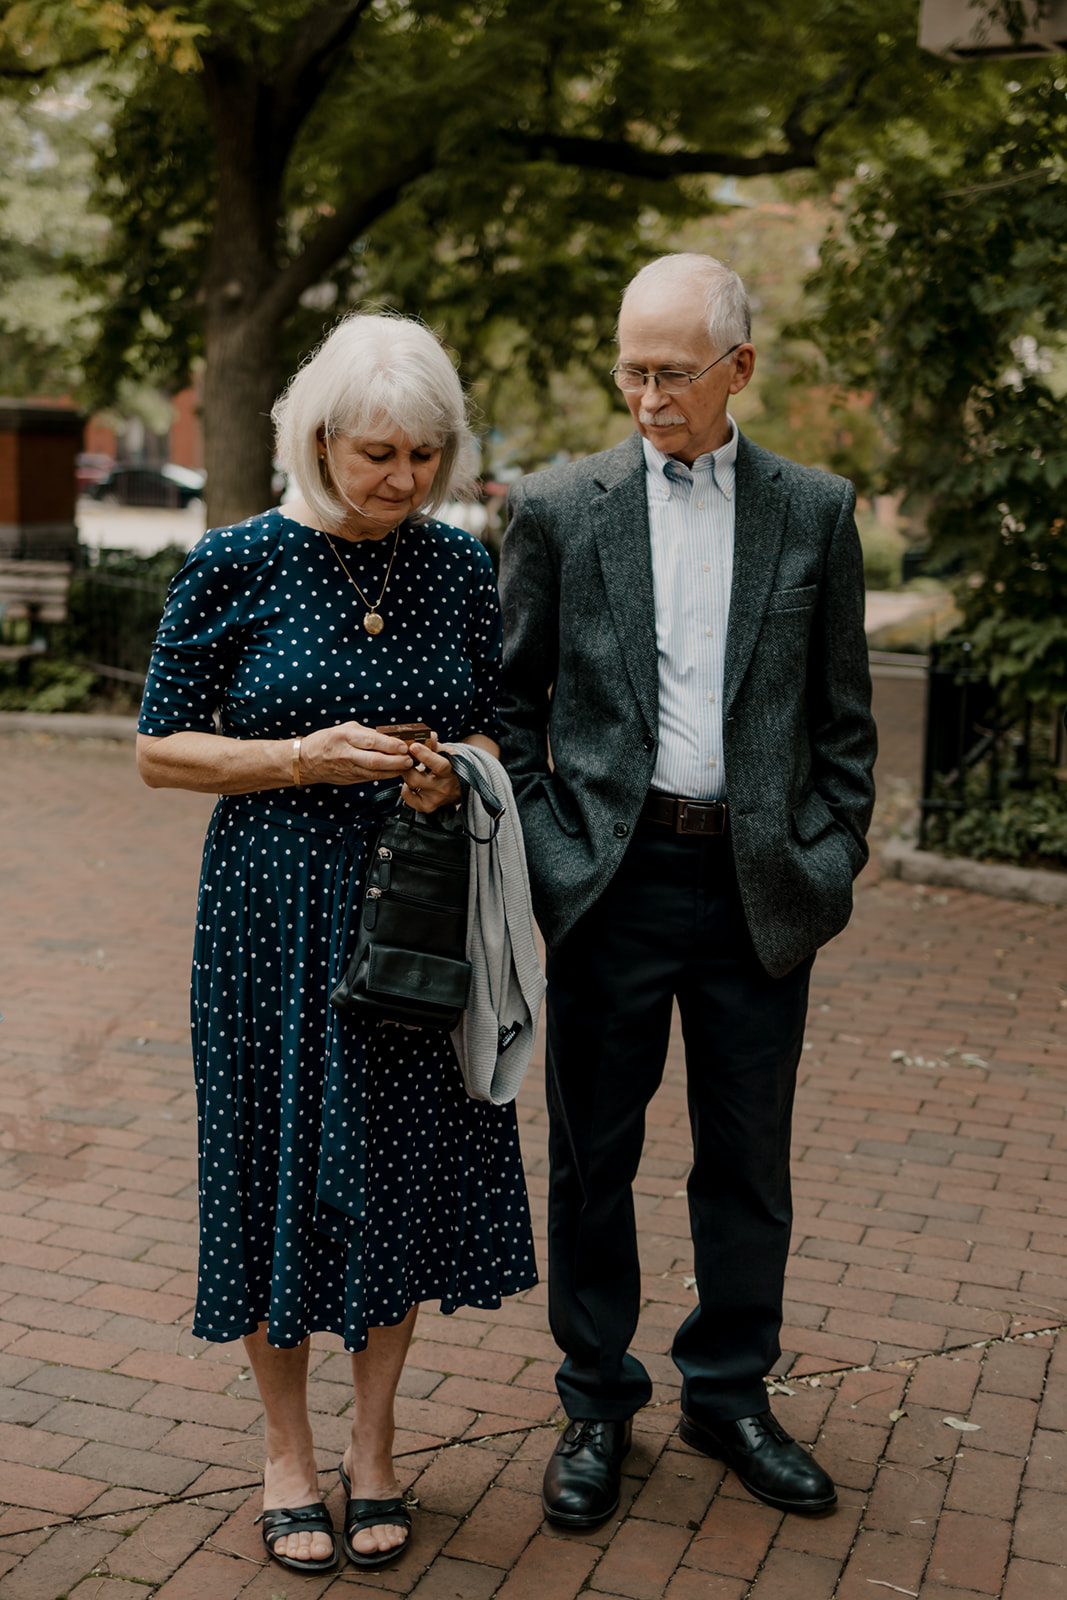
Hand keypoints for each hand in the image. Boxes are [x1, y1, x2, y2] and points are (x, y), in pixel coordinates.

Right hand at [297, 721, 412, 786]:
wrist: (306, 760)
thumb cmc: (327, 740)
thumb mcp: (345, 729)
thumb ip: (366, 733)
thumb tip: (390, 736)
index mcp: (344, 736)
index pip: (371, 741)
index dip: (390, 744)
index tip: (404, 745)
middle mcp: (346, 754)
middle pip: (375, 760)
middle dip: (395, 761)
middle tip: (409, 759)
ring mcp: (348, 769)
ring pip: (375, 772)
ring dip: (393, 770)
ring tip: (407, 766)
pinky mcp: (350, 779)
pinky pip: (371, 777)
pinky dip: (385, 775)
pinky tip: (395, 772)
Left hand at [402, 735, 461, 812]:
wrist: (460, 786)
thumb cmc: (451, 766)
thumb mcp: (447, 752)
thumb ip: (435, 744)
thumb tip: (429, 735)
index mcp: (451, 771)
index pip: (438, 765)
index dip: (424, 755)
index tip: (413, 746)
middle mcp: (443, 787)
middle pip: (416, 778)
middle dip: (405, 766)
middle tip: (401, 757)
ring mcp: (435, 799)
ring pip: (410, 785)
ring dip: (405, 774)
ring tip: (408, 768)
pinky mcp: (427, 807)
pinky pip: (407, 797)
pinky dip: (405, 788)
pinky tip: (411, 784)